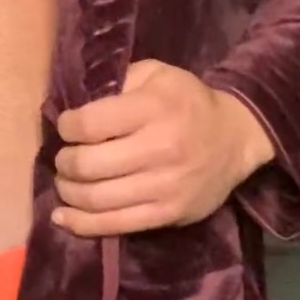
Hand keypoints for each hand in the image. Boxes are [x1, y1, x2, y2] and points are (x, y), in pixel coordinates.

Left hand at [53, 60, 273, 237]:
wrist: (236, 138)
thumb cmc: (188, 101)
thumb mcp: (156, 74)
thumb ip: (118, 83)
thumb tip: (77, 108)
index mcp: (153, 108)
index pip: (90, 125)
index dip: (67, 127)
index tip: (66, 127)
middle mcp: (159, 148)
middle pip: (88, 165)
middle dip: (65, 162)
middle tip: (64, 158)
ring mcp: (165, 186)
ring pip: (97, 199)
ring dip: (69, 192)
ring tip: (66, 182)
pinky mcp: (168, 214)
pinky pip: (116, 225)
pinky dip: (82, 224)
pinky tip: (63, 218)